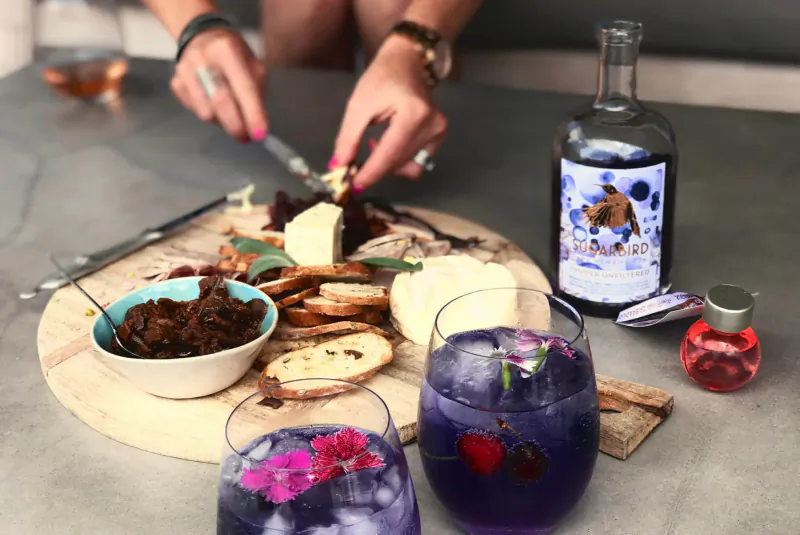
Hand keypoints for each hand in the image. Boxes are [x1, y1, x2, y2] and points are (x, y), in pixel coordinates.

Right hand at [171, 29, 267, 141]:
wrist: (202, 37)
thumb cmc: (234, 55)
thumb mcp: (253, 65)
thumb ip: (256, 93)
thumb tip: (257, 126)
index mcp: (226, 50)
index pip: (243, 87)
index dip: (253, 113)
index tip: (260, 134)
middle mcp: (202, 59)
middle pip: (220, 103)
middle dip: (236, 126)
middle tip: (246, 136)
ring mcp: (185, 71)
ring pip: (206, 112)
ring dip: (223, 122)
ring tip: (232, 116)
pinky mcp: (176, 83)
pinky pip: (195, 111)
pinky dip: (210, 115)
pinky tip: (215, 105)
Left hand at [332, 36, 447, 190]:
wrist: (407, 62)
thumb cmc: (381, 78)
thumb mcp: (358, 105)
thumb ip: (348, 138)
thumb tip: (338, 167)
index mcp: (413, 113)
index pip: (390, 153)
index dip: (371, 173)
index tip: (353, 186)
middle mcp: (431, 125)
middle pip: (399, 163)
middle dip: (375, 169)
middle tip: (354, 165)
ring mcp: (438, 132)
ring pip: (409, 167)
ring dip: (387, 165)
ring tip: (374, 146)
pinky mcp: (439, 136)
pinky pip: (418, 161)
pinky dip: (399, 160)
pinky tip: (388, 144)